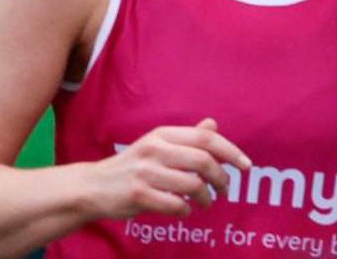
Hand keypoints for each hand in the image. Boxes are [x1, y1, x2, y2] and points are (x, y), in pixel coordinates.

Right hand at [92, 119, 253, 222]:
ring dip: (205, 198)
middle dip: (221, 178)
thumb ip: (186, 138)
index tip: (246, 166)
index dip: (231, 152)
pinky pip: (174, 205)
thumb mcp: (157, 144)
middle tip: (225, 190)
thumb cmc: (131, 165)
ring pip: (191, 185)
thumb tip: (214, 124)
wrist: (90, 186)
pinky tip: (184, 211)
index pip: (207, 139)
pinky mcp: (136, 195)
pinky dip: (185, 211)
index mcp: (163, 134)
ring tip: (206, 202)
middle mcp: (155, 149)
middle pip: (203, 162)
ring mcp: (144, 172)